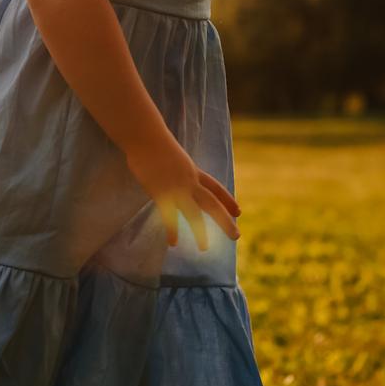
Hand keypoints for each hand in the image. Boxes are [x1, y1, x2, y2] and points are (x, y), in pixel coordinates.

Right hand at [125, 133, 240, 251]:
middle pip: (212, 203)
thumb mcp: (173, 156)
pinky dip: (172, 230)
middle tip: (236, 236)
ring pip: (194, 213)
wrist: (146, 137)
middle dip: (225, 220)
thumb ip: (176, 168)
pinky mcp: (162, 193)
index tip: (239, 211)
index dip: (227, 199)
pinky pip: (169, 216)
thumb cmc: (153, 142)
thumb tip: (173, 173)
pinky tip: (173, 242)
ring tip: (204, 248)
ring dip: (200, 232)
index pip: (215, 187)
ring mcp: (177, 188)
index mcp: (193, 171)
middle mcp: (190, 181)